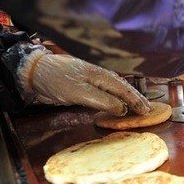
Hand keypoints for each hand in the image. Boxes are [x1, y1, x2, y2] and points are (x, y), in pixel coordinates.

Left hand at [19, 48, 149, 115]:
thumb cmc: (57, 81)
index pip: (124, 90)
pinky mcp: (85, 84)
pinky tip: (119, 101)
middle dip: (137, 98)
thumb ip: (103, 101)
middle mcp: (101, 75)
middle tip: (148, 109)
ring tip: (139, 105)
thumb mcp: (81, 93)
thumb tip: (122, 109)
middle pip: (124, 87)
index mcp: (102, 75)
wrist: (35, 72)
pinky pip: (108, 91)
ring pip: (117, 88)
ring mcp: (93, 79)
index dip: (136, 101)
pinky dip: (118, 97)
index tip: (146, 111)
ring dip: (129, 97)